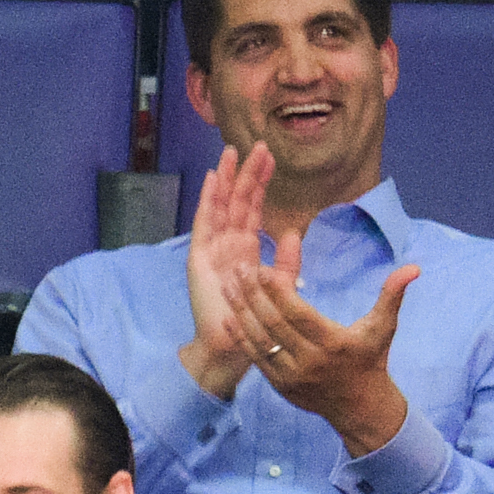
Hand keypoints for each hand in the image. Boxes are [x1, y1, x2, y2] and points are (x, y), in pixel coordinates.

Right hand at [180, 143, 272, 395]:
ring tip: (232, 150)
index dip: (260, 185)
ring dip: (226, 179)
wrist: (231, 348)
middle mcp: (226, 248)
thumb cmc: (255, 325)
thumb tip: (295, 233)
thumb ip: (288, 262)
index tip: (271, 158)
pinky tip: (214, 178)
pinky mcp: (199, 260)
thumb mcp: (280, 288)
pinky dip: (208, 200)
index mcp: (244, 254)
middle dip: (246, 173)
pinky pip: (204, 224)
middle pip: (237, 203)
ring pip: (220, 207)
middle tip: (259, 144)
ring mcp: (211, 252)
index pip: (252, 211)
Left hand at [225, 234, 416, 457]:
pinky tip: (228, 316)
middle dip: (253, 295)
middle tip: (237, 268)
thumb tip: (413, 267)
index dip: (278, 292)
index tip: (261, 269)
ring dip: (241, 312)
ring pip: (260, 341)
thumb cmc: (371, 358)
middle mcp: (309, 361)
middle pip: (274, 325)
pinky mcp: (279, 386)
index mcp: (333, 344)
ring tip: (227, 286)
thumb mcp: (384, 327)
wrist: (358, 406)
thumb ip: (393, 295)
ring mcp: (291, 376)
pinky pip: (256, 358)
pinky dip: (241, 337)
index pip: (299, 315)